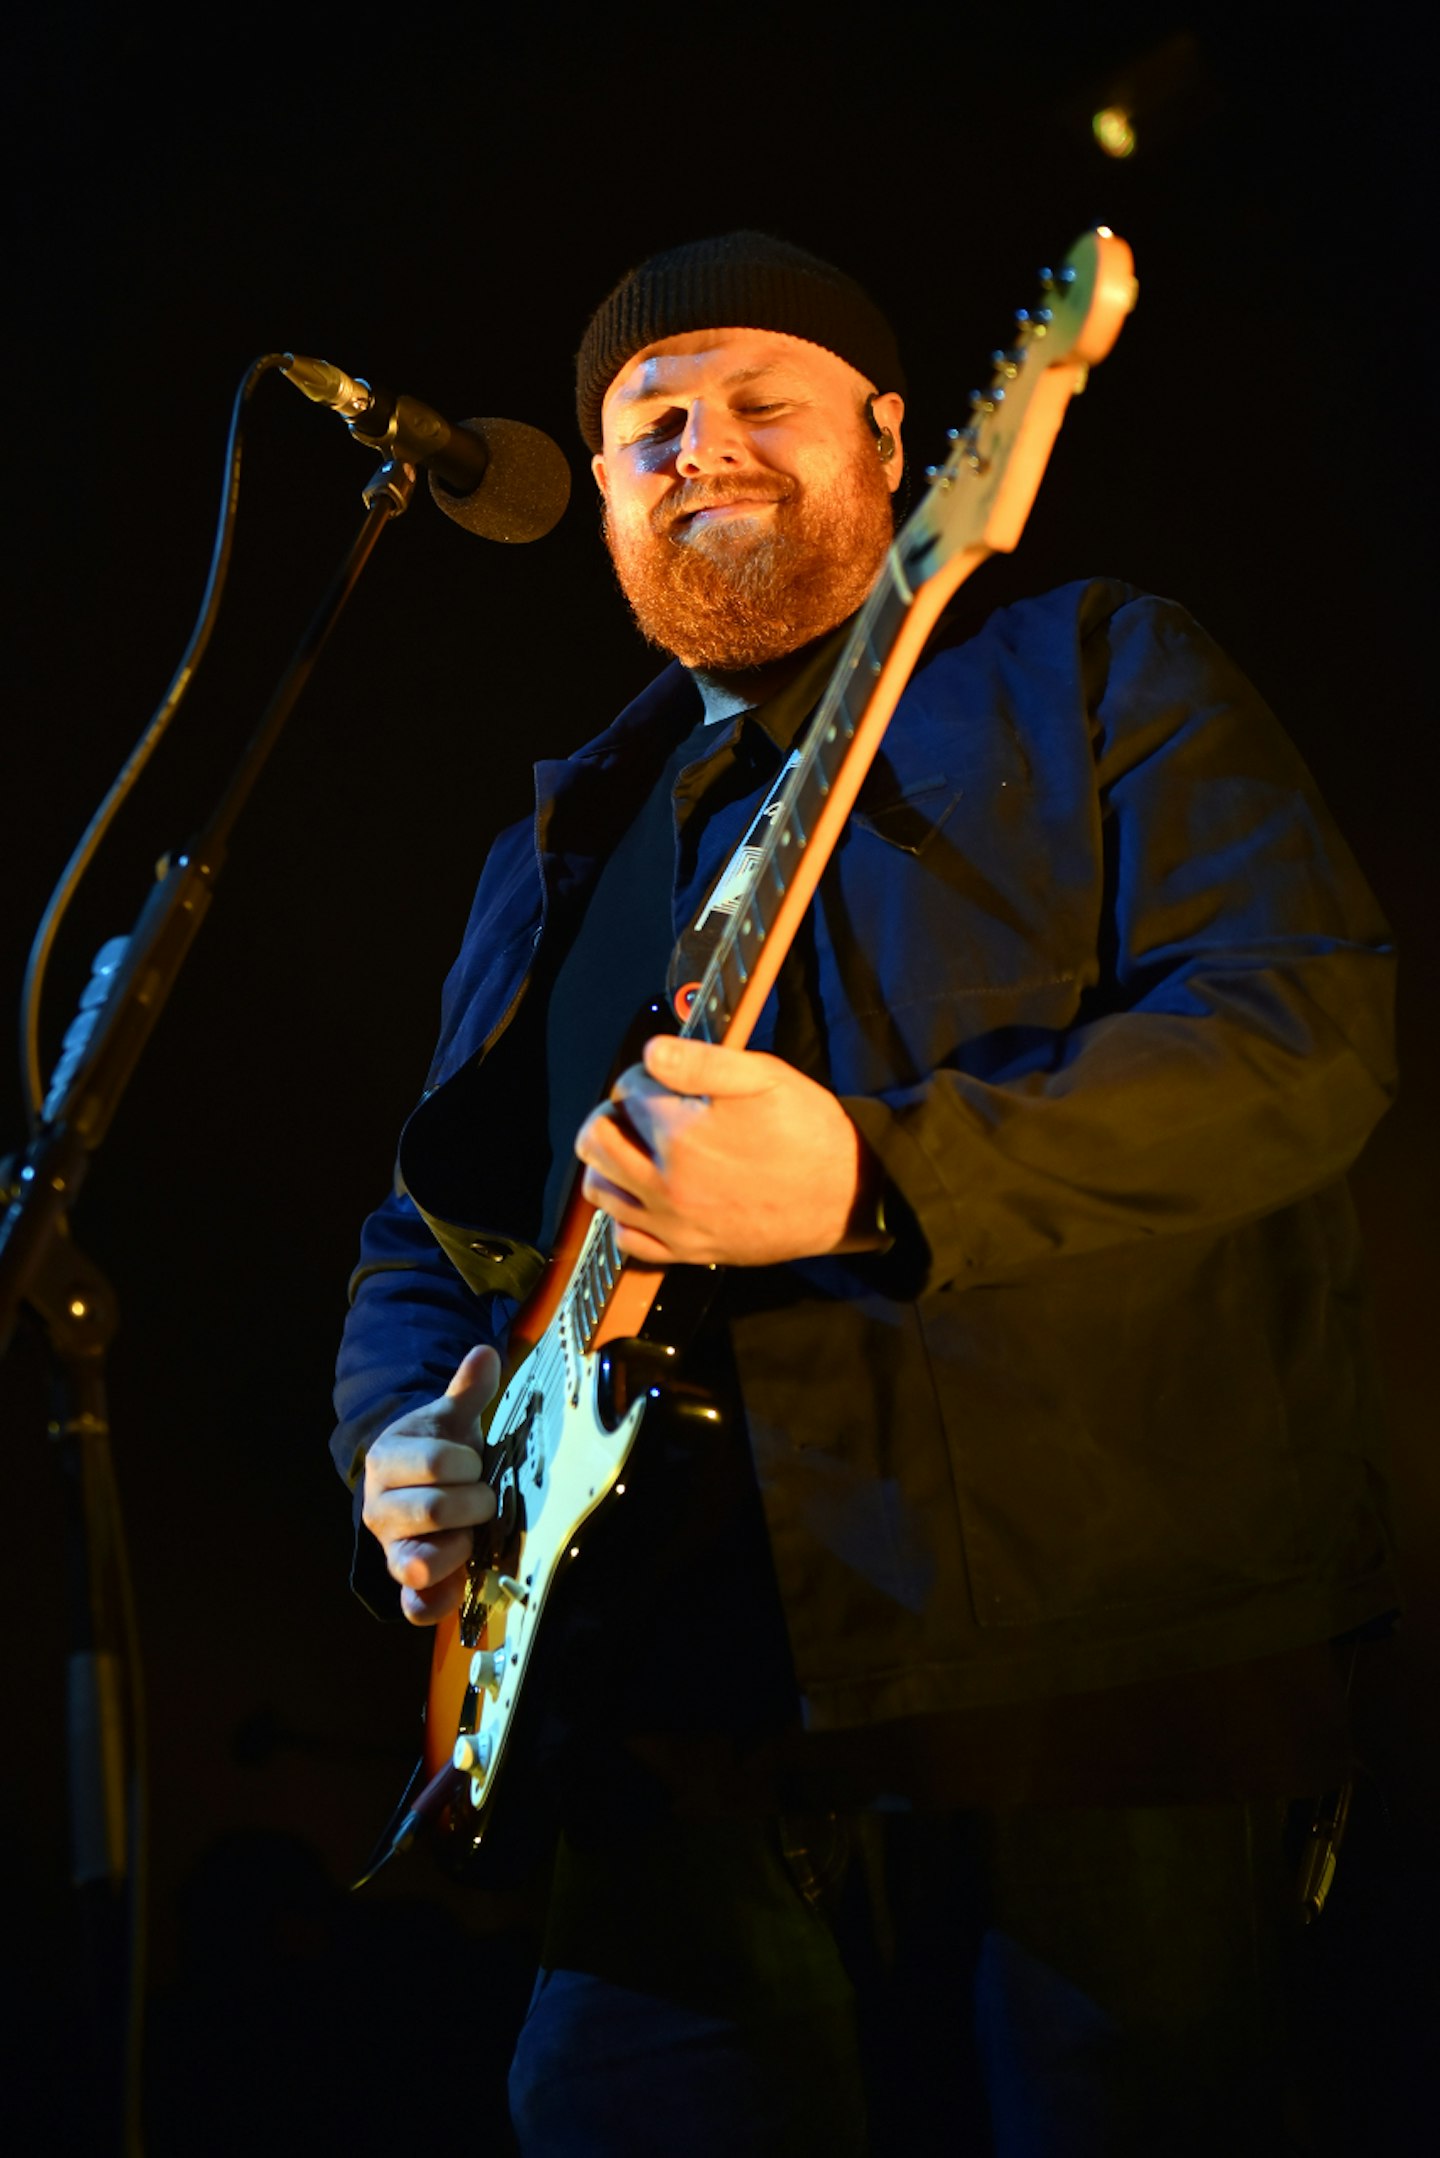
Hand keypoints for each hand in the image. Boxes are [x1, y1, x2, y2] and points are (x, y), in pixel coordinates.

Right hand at [361, 1346, 499, 1623]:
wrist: (416, 1489)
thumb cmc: (438, 1451)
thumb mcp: (449, 1419)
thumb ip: (466, 1390)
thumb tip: (483, 1353)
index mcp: (388, 1460)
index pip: (436, 1462)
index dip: (467, 1463)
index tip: (473, 1461)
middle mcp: (381, 1509)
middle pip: (434, 1510)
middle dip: (474, 1503)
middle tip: (484, 1497)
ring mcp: (390, 1549)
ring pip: (420, 1562)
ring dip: (459, 1547)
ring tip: (472, 1532)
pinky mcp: (405, 1583)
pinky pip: (413, 1605)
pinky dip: (435, 1603)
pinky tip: (457, 1589)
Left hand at [574, 1035, 885, 1266]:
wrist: (847, 1196)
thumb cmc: (811, 1134)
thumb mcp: (765, 1077)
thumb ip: (700, 1061)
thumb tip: (651, 1053)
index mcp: (681, 1134)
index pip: (626, 1092)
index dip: (641, 1076)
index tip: (663, 1078)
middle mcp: (667, 1183)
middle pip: (597, 1141)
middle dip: (610, 1115)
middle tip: (635, 1109)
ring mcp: (674, 1221)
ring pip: (602, 1190)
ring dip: (607, 1162)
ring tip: (633, 1147)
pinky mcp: (687, 1250)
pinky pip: (627, 1239)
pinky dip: (625, 1215)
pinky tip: (645, 1195)